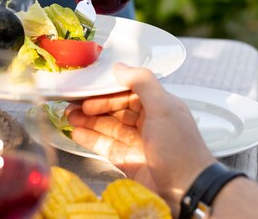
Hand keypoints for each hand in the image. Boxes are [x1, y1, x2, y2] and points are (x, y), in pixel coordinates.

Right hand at [66, 63, 214, 214]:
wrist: (187, 190)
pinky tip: (76, 134)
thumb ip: (142, 82)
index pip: (127, 93)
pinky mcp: (129, 161)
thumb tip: (120, 66)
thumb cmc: (180, 147)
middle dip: (93, 107)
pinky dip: (91, 139)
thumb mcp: (163, 107)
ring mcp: (137, 143)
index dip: (106, 93)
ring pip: (108, 127)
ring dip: (88, 122)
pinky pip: (106, 146)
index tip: (88, 93)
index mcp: (159, 106)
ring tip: (69, 118)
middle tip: (72, 105)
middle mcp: (148, 123)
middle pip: (115, 110)